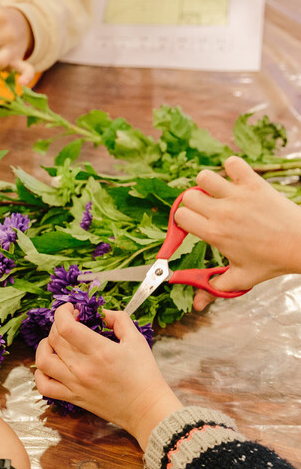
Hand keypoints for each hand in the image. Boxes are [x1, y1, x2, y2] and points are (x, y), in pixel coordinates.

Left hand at [34, 304, 181, 448]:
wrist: (146, 409)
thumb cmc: (145, 375)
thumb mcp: (137, 340)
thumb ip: (119, 319)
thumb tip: (102, 312)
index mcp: (100, 351)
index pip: (66, 327)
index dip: (63, 312)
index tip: (71, 309)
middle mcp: (83, 368)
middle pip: (53, 339)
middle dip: (57, 324)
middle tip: (69, 322)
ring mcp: (75, 384)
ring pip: (43, 361)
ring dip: (44, 346)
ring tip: (55, 342)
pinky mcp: (73, 397)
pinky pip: (44, 386)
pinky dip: (40, 373)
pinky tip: (50, 365)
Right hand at [177, 156, 300, 310]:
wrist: (300, 244)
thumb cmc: (270, 261)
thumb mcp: (240, 278)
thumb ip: (214, 288)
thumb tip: (196, 306)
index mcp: (214, 234)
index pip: (180, 217)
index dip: (184, 220)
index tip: (192, 224)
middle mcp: (222, 212)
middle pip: (188, 196)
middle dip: (192, 202)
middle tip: (205, 209)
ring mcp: (238, 196)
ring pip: (204, 176)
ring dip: (207, 183)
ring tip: (217, 192)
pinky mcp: (254, 183)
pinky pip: (233, 163)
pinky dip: (231, 167)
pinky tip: (235, 179)